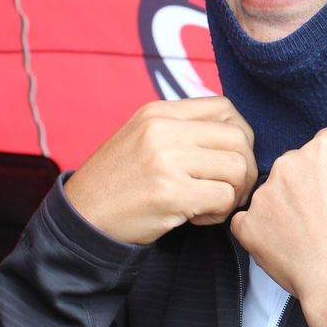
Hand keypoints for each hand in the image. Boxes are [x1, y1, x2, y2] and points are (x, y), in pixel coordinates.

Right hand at [64, 96, 256, 243]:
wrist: (82, 218)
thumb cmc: (118, 182)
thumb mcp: (143, 138)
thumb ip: (181, 130)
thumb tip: (235, 133)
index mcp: (158, 112)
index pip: (225, 108)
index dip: (240, 136)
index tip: (229, 159)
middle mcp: (163, 130)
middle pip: (239, 138)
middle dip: (245, 169)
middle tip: (228, 190)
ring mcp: (166, 160)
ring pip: (237, 169)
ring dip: (232, 193)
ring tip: (208, 204)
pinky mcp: (170, 193)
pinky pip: (223, 198)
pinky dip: (219, 213)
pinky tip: (197, 218)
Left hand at [230, 127, 326, 326]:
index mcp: (324, 152)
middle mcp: (290, 164)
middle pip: (296, 164)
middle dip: (307, 182)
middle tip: (323, 213)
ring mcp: (265, 194)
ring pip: (272, 192)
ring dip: (284, 206)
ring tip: (305, 235)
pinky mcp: (248, 224)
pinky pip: (247, 221)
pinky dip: (260, 231)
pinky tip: (281, 245)